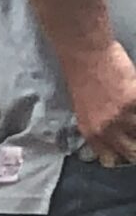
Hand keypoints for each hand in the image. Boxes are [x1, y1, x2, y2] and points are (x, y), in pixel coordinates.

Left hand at [65, 41, 135, 164]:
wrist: (85, 55)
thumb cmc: (83, 79)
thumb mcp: (84, 110)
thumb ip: (98, 127)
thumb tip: (115, 139)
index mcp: (90, 133)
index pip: (110, 160)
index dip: (123, 156)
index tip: (129, 147)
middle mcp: (106, 129)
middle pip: (132, 153)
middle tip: (134, 134)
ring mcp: (122, 116)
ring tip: (133, 112)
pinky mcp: (134, 100)